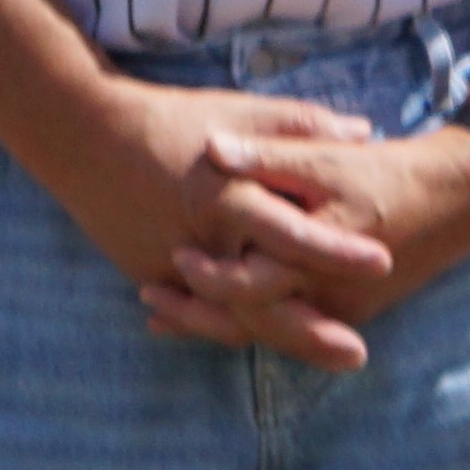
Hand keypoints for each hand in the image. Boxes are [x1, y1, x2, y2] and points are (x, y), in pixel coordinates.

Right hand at [33, 78, 381, 330]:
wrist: (86, 138)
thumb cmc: (174, 121)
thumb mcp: (243, 112)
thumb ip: (304, 126)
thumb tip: (368, 132)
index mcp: (228, 197)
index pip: (291, 232)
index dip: (336, 251)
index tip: (383, 265)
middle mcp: (200, 239)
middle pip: (261, 297)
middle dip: (310, 330)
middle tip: (357, 355)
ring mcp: (169, 264)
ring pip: (228, 317)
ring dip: (278, 339)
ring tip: (328, 356)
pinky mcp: (147, 275)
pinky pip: (196, 311)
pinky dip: (232, 327)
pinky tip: (273, 341)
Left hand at [145, 123, 469, 369]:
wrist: (461, 198)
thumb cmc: (391, 173)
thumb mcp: (330, 158)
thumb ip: (269, 156)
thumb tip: (211, 150)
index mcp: (322, 257)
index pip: (251, 286)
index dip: (207, 278)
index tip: (174, 257)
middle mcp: (331, 295)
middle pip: (251, 323)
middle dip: (198, 317)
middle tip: (151, 303)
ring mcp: (342, 310)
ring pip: (268, 333)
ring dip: (216, 325)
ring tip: (165, 316)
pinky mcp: (348, 312)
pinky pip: (289, 327)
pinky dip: (248, 322)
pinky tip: (214, 315)